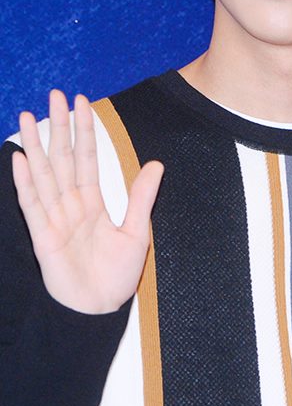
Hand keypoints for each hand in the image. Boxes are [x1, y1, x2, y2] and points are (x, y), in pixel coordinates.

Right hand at [11, 89, 163, 313]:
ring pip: (43, 174)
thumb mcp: (137, 232)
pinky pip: (32, 204)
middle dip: (57, 126)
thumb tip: (156, 164)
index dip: (83, 130)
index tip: (81, 102)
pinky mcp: (43, 237)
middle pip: (61, 158)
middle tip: (53, 95)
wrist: (100, 310)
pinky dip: (25, 182)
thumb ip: (142, 197)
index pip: (86, 157)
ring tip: (27, 116)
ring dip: (36, 145)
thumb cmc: (117, 276)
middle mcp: (71, 204)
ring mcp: (54, 218)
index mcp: (93, 201)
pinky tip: (20, 158)